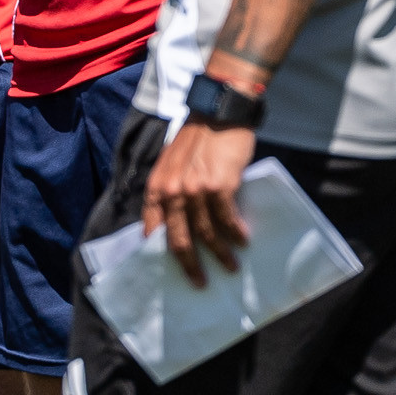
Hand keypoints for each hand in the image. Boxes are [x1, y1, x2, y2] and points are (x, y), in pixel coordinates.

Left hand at [143, 112, 254, 283]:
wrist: (219, 112)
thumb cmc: (198, 138)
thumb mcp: (172, 163)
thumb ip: (172, 190)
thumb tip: (183, 222)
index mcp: (157, 187)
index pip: (153, 229)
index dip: (160, 253)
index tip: (169, 271)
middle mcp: (172, 192)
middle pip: (178, 240)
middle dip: (190, 265)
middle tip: (199, 282)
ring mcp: (195, 190)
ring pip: (206, 234)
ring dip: (220, 255)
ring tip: (230, 267)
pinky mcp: (220, 186)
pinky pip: (227, 220)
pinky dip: (236, 234)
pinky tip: (242, 242)